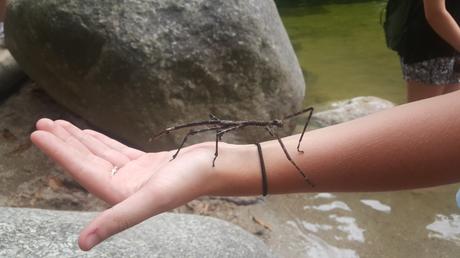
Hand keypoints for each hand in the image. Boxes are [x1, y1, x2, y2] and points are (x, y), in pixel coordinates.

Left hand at [31, 119, 219, 249]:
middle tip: (41, 123)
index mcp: (121, 197)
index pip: (82, 171)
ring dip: (78, 140)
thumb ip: (117, 220)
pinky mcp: (145, 164)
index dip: (59, 153)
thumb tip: (81, 245)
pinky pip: (115, 151)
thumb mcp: (151, 199)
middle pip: (86, 161)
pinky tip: (87, 133)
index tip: (38, 134)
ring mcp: (134, 175)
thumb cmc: (188, 181)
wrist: (217, 167)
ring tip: (57, 124)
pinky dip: (100, 142)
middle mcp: (124, 187)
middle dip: (64, 143)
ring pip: (99, 154)